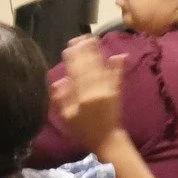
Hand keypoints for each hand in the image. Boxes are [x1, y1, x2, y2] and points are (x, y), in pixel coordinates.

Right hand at [51, 36, 124, 152]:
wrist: (107, 139)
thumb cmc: (83, 130)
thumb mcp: (67, 117)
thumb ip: (62, 98)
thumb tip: (58, 81)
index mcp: (82, 96)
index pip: (75, 73)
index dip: (72, 60)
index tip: (68, 48)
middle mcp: (96, 90)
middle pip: (89, 67)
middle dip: (84, 52)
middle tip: (80, 38)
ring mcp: (108, 90)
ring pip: (101, 68)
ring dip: (97, 54)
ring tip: (93, 40)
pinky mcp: (117, 92)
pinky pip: (116, 77)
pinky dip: (117, 66)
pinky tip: (118, 55)